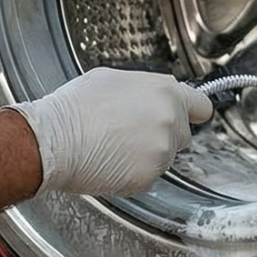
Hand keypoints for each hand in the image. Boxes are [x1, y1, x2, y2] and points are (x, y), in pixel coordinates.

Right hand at [9, 69, 213, 196]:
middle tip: (132, 131)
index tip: (188, 116)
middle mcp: (169, 121)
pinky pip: (148, 175)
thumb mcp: (113, 79)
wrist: (55, 139)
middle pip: (182, 133)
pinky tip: (110, 161)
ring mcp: (161, 152)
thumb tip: (151, 95)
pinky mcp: (149, 177)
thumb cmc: (76, 107)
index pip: (201, 106)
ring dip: (147, 153)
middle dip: (163, 133)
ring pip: (164, 156)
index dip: (192, 111)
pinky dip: (133, 172)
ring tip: (114, 145)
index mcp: (165, 92)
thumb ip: (144, 88)